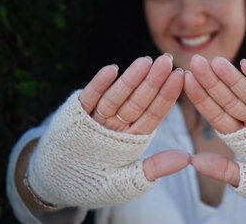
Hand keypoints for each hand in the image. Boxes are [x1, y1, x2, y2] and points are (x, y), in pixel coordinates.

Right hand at [78, 53, 189, 180]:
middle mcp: (119, 124)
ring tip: (145, 61)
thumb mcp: (129, 181)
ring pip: (117, 96)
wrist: (57, 182)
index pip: (154, 113)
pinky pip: (89, 98)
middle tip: (167, 61)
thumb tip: (187, 158)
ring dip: (130, 79)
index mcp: (135, 137)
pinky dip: (99, 85)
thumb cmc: (95, 184)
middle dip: (153, 81)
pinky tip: (111, 70)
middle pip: (139, 100)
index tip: (181, 76)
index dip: (167, 95)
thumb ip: (156, 168)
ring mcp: (99, 117)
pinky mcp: (77, 114)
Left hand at [185, 55, 245, 204]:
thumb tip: (193, 162)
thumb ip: (225, 171)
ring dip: (232, 77)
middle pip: (227, 99)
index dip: (201, 98)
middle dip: (210, 82)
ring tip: (215, 61)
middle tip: (193, 62)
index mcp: (239, 136)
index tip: (185, 81)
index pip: (215, 115)